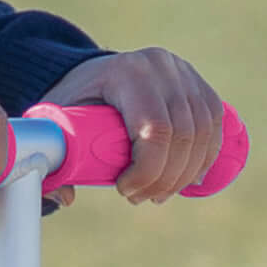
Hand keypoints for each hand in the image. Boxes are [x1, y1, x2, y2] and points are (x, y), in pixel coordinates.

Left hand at [40, 48, 232, 205]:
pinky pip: (214, 126)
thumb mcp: (56, 121)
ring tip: (159, 193)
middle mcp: (162, 67)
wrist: (98, 71)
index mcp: (127, 72)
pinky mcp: (200, 85)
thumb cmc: (76, 99)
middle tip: (141, 197)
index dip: (147, 169)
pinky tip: (188, 178)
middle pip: (182, 135)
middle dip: (165, 178)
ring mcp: (185, 73)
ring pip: (202, 134)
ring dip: (185, 174)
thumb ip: (53, 157)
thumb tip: (67, 198)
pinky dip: (205, 158)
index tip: (124, 189)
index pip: (155, 128)